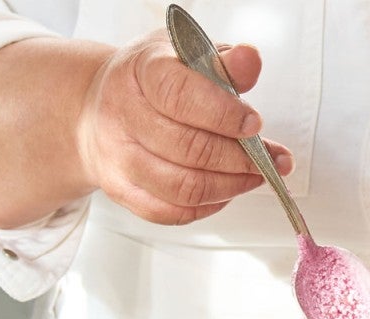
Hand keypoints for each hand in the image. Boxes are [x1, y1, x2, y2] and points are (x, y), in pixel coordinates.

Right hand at [77, 31, 292, 224]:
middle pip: (187, 148)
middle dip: (239, 158)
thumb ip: (224, 63)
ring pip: (182, 187)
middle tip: (268, 159)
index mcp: (141, 70)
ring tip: (254, 175)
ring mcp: (117, 156)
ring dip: (230, 186)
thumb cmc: (155, 79)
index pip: (179, 95)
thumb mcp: (189, 55)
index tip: (256, 124)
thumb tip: (251, 59)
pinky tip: (225, 191)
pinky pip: (170, 212)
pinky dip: (207, 207)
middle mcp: (122, 113)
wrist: (100, 104)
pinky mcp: (120, 189)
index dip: (223, 114)